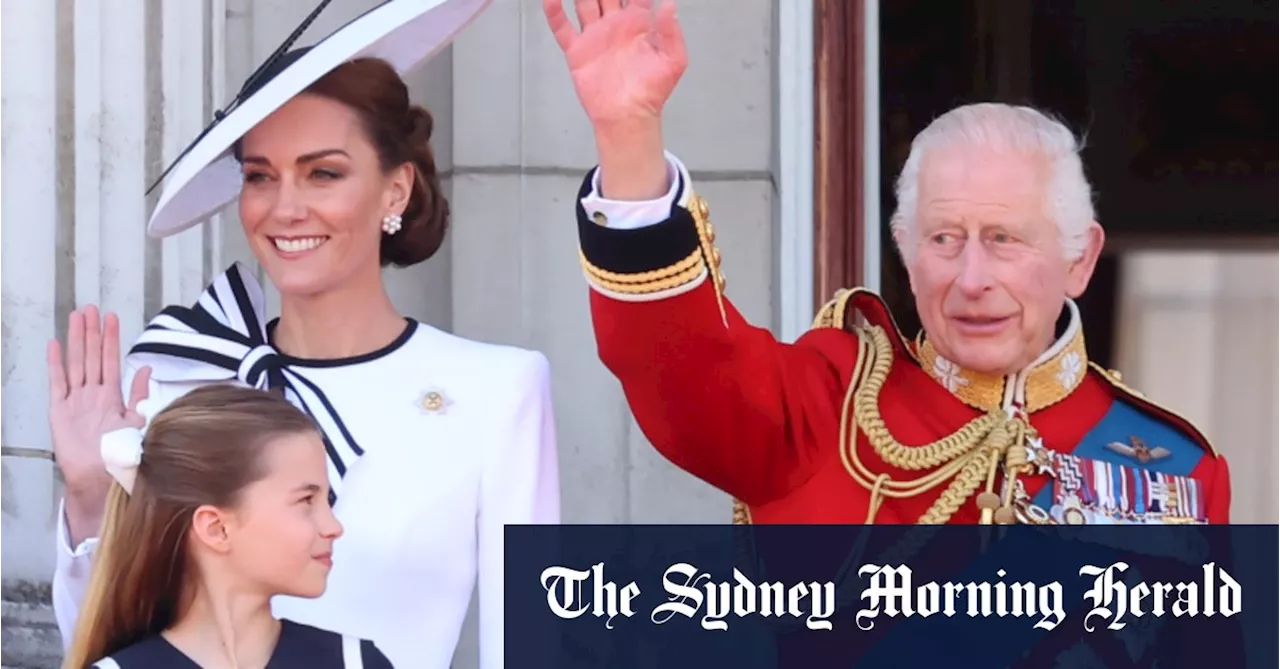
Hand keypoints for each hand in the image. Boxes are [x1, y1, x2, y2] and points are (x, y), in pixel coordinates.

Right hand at [47, 306, 149, 494]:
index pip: (112, 361)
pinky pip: (57, 382)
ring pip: (76, 363)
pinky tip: (55, 345)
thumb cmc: (120, 454)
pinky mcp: (59, 410)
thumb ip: (140, 395)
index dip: (111, 339)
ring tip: (76, 317)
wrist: (99, 478)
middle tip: (90, 308)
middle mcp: (93, 394)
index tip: (112, 318)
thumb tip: (148, 369)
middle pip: (92, 356)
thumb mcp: (138, 422)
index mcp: (112, 396)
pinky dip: (56, 364)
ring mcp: (75, 400)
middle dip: (92, 332)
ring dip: (76, 340)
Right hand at [544, 0, 687, 132]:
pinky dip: (554, 11)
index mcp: (637, 22)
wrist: (629, 116)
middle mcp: (614, 24)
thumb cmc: (653, 91)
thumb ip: (670, 31)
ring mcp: (594, 36)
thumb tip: (669, 4)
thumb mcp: (672, 60)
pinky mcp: (578, 51)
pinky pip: (562, 27)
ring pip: (583, 1)